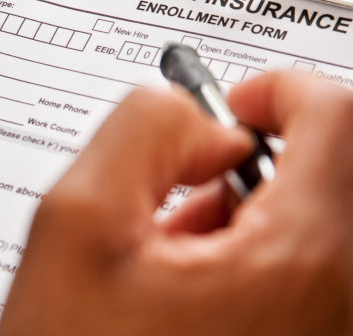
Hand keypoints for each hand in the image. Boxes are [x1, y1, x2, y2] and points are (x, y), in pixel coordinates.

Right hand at [0, 72, 352, 335]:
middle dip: (253, 162)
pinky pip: (311, 273)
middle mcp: (338, 304)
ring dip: (250, 211)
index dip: (275, 90)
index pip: (336, 116)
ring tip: (175, 250)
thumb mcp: (76, 227)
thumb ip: (140, 132)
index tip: (230, 108)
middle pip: (333, 170)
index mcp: (300, 264)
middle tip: (184, 190)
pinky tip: (192, 287)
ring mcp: (329, 326)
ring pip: (321, 221)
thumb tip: (198, 120)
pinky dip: (257, 254)